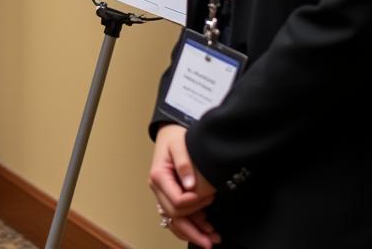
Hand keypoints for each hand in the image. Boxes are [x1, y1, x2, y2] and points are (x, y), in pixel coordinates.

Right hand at [149, 126, 218, 244]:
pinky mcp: (171, 197)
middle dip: (194, 228)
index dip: (192, 204)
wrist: (170, 134)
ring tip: (212, 240)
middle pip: (174, 216)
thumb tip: (190, 185)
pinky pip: (179, 218)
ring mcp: (164, 195)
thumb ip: (184, 162)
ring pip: (176, 222)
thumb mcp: (179, 144)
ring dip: (193, 233)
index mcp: (158, 176)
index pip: (175, 201)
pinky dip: (193, 227)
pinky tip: (208, 231)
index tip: (207, 198)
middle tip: (214, 233)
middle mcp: (158, 189)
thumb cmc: (175, 137)